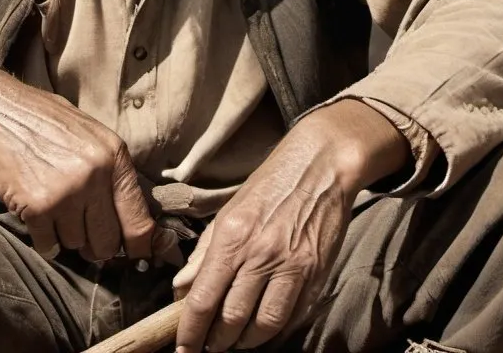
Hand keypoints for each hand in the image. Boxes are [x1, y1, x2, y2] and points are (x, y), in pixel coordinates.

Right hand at [0, 63, 157, 261]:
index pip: (140, 219)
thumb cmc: (42, 120)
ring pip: (76, 244)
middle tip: (82, 231)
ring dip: (65, 235)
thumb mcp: (90, 134)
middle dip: (95, 244)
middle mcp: (95, 174)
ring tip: (53, 206)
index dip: (139, 245)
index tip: (133, 254)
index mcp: (114, 154)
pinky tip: (36, 214)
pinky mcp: (37, 206)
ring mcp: (66, 192)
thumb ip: (112, 171)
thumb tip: (134, 220)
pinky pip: (48, 246)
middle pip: (107, 242)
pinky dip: (43, 239)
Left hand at [173, 100, 408, 351]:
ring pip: (263, 326)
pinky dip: (274, 329)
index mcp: (232, 236)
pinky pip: (292, 317)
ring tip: (236, 339)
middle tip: (210, 344)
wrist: (320, 168)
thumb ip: (205, 252)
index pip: (203, 298)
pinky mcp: (315, 276)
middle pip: (231, 319)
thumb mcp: (230, 210)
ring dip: (245, 341)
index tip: (183, 349)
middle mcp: (260, 255)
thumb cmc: (270, 185)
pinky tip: (263, 325)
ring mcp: (291, 267)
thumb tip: (182, 287)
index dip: (190, 333)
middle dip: (216, 341)